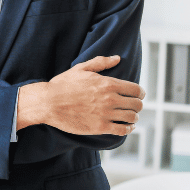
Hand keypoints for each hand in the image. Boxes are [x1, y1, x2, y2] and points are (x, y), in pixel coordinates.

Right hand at [17, 55, 144, 135]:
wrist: (49, 103)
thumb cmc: (63, 84)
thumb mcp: (81, 68)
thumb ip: (101, 62)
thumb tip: (117, 59)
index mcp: (108, 83)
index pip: (136, 89)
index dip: (140, 92)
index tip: (138, 94)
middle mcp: (110, 99)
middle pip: (137, 104)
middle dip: (138, 105)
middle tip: (135, 106)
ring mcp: (106, 114)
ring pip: (132, 117)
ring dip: (134, 117)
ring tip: (131, 116)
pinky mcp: (100, 127)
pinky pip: (122, 130)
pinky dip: (128, 129)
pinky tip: (127, 127)